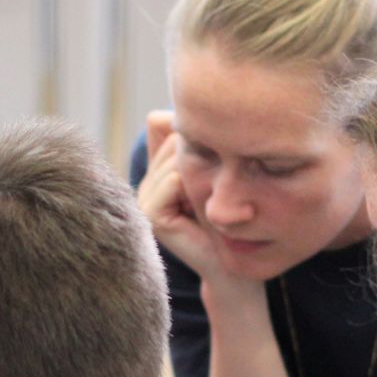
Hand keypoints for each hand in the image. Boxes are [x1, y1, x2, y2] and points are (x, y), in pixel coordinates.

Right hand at [137, 111, 233, 284]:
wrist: (232, 267)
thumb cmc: (231, 220)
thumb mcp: (216, 173)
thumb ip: (198, 145)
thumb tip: (174, 109)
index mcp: (157, 171)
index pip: (162, 124)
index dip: (193, 133)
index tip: (223, 154)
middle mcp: (146, 183)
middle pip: (170, 139)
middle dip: (201, 150)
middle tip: (227, 176)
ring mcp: (144, 199)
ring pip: (172, 158)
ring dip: (203, 169)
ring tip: (221, 191)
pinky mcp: (151, 215)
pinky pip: (172, 182)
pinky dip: (194, 186)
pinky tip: (210, 202)